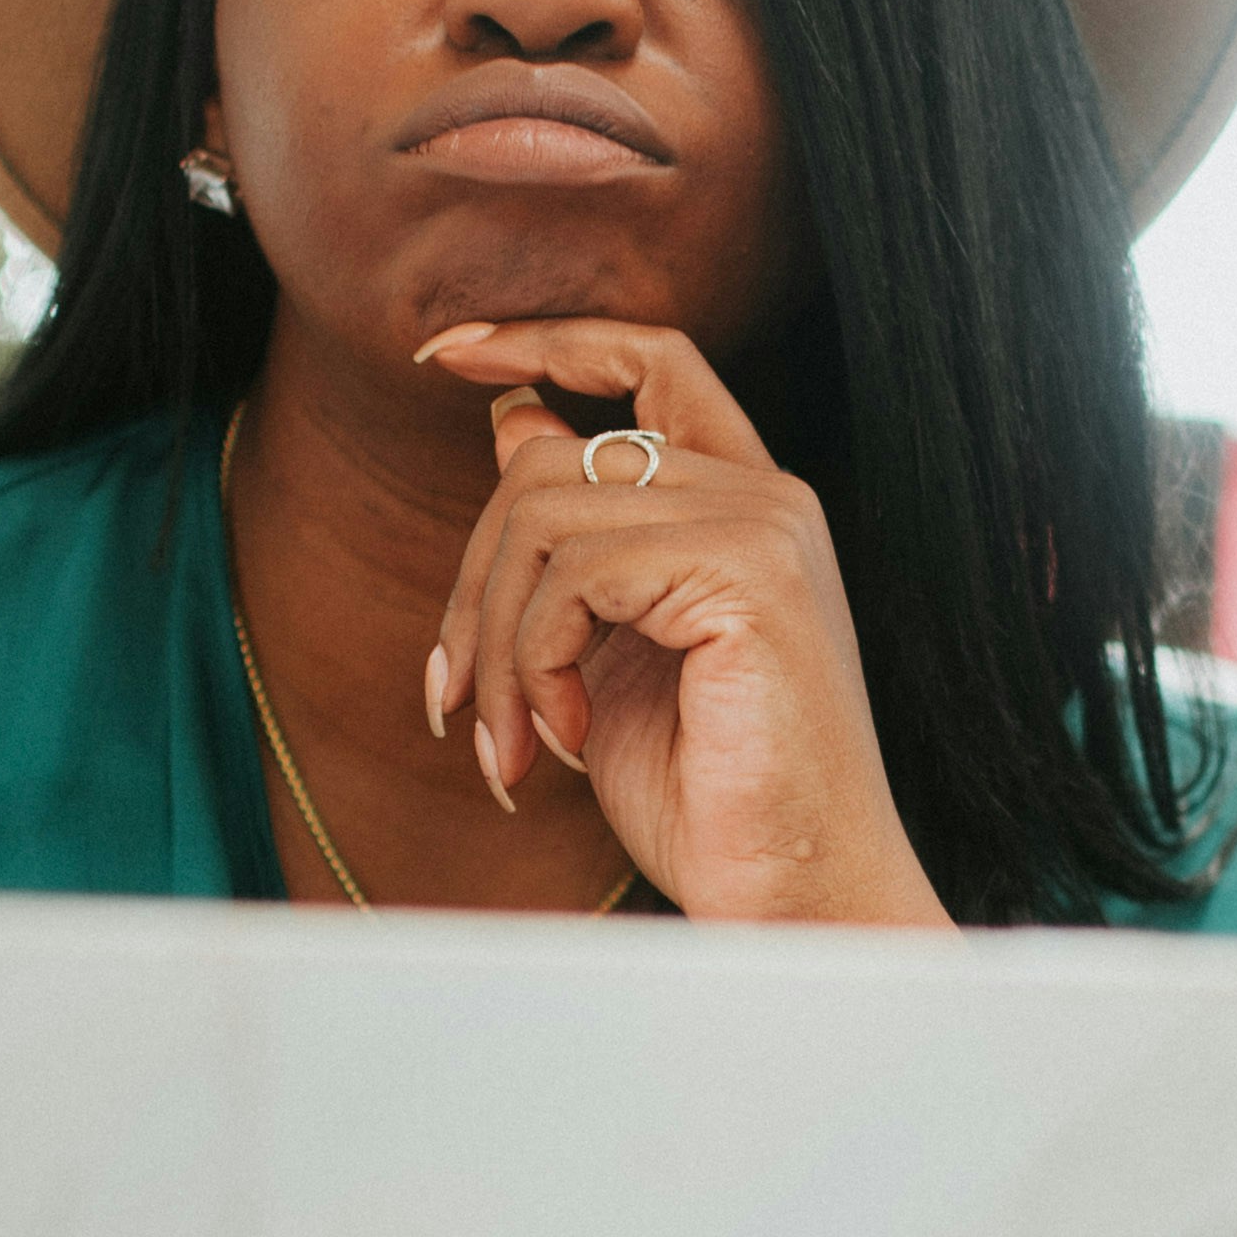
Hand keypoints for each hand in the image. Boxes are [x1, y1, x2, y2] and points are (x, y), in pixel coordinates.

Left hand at [418, 319, 951, 927]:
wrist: (790, 896)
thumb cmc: (709, 800)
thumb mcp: (612, 654)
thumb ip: (576, 546)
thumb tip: (512, 423)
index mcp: (747, 505)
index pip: (650, 357)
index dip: (544, 339)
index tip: (445, 354)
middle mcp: (766, 496)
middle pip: (552, 454)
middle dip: (473, 582)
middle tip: (455, 700)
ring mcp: (763, 525)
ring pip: (541, 510)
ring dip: (495, 643)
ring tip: (514, 743)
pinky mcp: (747, 572)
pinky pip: (572, 572)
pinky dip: (537, 663)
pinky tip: (566, 740)